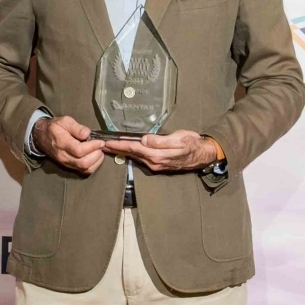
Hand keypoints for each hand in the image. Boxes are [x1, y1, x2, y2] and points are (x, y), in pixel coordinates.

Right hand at [35, 114, 106, 174]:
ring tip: (99, 151)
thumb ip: (76, 127)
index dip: (93, 147)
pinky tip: (95, 156)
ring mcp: (67, 163)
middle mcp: (64, 156)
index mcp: (62, 143)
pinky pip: (84, 171)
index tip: (100, 141)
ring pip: (85, 169)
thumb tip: (87, 134)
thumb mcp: (64, 121)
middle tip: (101, 146)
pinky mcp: (70, 166)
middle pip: (84, 163)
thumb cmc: (54, 128)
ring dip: (96, 161)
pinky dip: (93, 165)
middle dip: (96, 155)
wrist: (42, 137)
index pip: (79, 150)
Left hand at [99, 130, 223, 173]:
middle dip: (116, 149)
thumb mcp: (179, 139)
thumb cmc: (192, 144)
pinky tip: (126, 150)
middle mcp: (154, 162)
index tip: (107, 142)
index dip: (119, 145)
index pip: (133, 148)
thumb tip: (145, 139)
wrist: (203, 155)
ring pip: (135, 157)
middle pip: (131, 154)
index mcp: (157, 155)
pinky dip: (131, 153)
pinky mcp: (158, 165)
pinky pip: (140, 158)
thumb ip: (161, 141)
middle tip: (102, 144)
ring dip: (122, 152)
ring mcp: (155, 165)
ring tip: (110, 146)